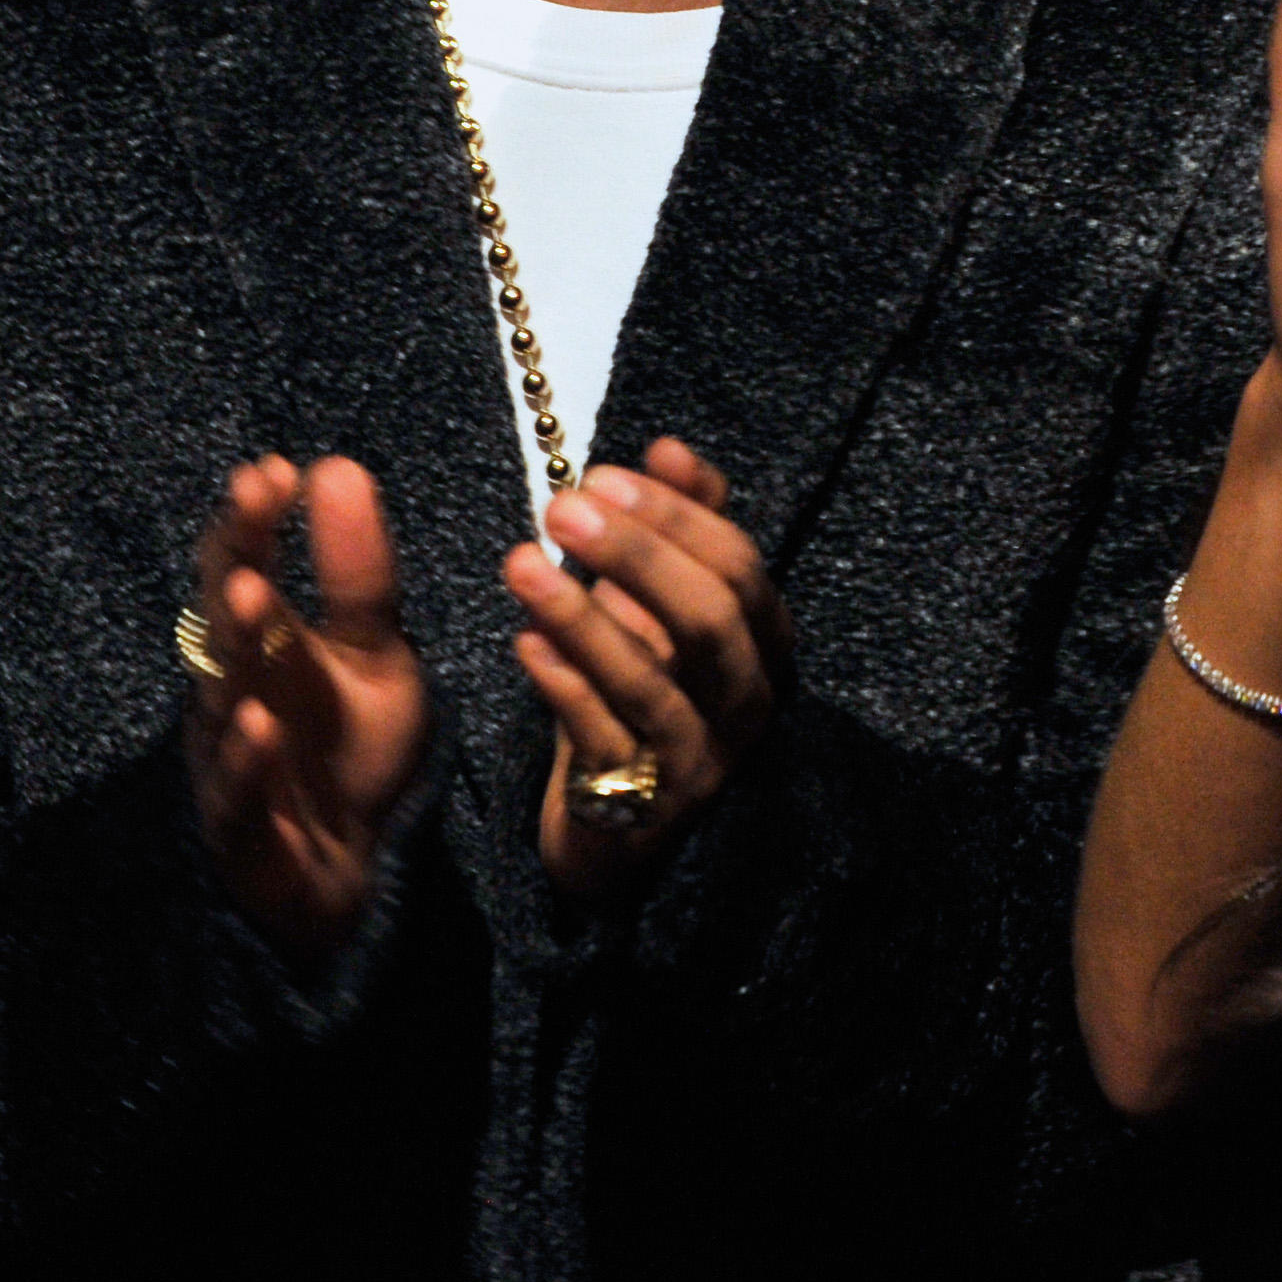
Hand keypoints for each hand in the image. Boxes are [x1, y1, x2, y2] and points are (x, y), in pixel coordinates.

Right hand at [185, 455, 432, 963]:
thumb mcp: (375, 655)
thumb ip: (361, 575)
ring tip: (248, 592)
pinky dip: (247, 758)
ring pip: (221, 697)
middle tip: (251, 504)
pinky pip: (238, 792)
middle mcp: (232, 692)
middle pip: (222, 619)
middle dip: (235, 559)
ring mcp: (229, 759)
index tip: (273, 470)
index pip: (243, 568)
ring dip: (233, 647)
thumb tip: (338, 466)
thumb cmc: (351, 751)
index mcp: (262, 645)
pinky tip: (259, 723)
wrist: (354, 874)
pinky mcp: (243, 829)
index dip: (253, 522)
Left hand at [504, 440, 790, 902]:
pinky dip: (566, 689)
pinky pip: (605, 741)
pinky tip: (526, 644)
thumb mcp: (665, 609)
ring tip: (519, 563)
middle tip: (562, 508)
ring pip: (651, 681)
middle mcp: (745, 701)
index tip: (603, 474)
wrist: (620, 830)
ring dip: (582, 616)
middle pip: (709, 618)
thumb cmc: (644, 693)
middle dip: (636, 555)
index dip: (674, 517)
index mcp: (762, 645)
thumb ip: (680, 528)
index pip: (738, 567)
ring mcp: (700, 758)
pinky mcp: (644, 808)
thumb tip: (671, 450)